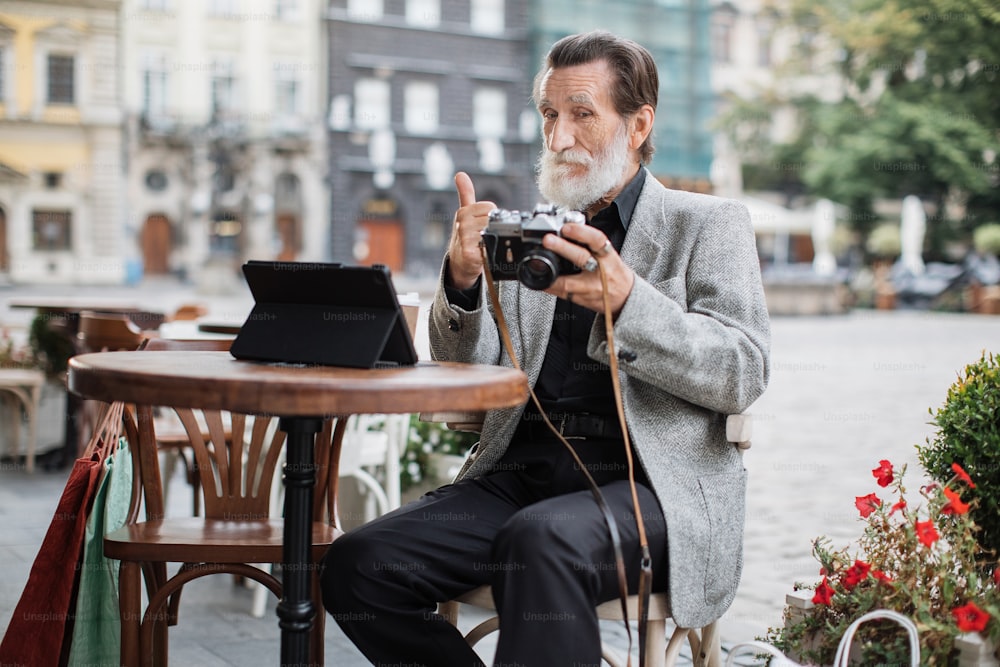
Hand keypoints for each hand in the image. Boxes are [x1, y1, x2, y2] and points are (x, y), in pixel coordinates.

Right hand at [446, 172, 495, 289]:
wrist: (459, 264)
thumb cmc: (465, 237)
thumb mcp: (465, 214)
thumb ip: (465, 193)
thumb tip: (460, 174)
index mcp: (463, 212)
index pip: (490, 207)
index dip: (490, 218)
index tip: (481, 226)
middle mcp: (462, 223)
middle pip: (493, 219)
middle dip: (491, 229)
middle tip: (482, 238)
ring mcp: (464, 237)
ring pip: (493, 232)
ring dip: (491, 241)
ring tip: (481, 246)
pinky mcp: (469, 253)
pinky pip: (489, 247)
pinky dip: (489, 252)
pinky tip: (481, 254)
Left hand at [543, 223, 634, 317]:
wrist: (626, 298)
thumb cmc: (615, 274)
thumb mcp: (609, 255)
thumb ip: (591, 244)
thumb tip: (567, 228)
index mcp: (607, 256)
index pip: (597, 240)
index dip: (582, 232)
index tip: (567, 227)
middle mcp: (600, 271)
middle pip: (581, 258)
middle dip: (563, 248)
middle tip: (548, 240)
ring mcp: (590, 288)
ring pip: (568, 282)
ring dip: (550, 274)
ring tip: (536, 265)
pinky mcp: (582, 300)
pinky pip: (562, 294)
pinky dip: (549, 287)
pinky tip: (538, 281)